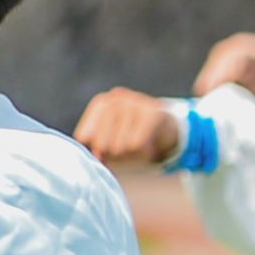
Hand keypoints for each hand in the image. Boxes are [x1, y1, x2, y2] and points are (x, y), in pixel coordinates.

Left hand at [72, 87, 191, 171]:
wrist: (170, 129)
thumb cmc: (134, 138)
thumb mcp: (111, 141)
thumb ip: (97, 149)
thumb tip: (98, 155)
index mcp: (102, 103)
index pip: (84, 137)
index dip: (96, 151)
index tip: (107, 151)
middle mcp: (116, 98)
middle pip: (101, 144)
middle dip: (113, 156)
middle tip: (128, 150)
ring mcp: (135, 102)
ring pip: (119, 147)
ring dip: (130, 156)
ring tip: (139, 147)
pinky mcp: (152, 112)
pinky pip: (136, 146)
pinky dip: (143, 154)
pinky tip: (149, 146)